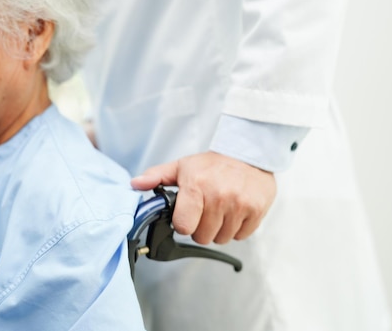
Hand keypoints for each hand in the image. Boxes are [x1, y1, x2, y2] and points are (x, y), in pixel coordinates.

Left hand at [131, 151, 275, 244]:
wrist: (249, 152)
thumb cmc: (213, 164)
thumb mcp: (182, 166)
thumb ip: (157, 176)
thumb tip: (135, 184)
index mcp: (196, 185)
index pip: (183, 226)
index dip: (183, 223)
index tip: (188, 214)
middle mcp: (219, 196)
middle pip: (202, 237)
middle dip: (202, 227)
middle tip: (206, 210)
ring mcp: (239, 204)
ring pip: (222, 239)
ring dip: (219, 229)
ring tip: (221, 210)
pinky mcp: (256, 211)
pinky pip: (241, 236)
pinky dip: (237, 228)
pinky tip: (235, 211)